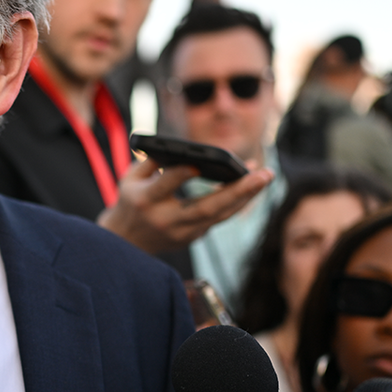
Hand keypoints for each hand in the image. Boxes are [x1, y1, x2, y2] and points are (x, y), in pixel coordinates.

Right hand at [96, 156, 273, 253]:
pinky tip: (250, 186)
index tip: (196, 164)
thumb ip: (150, 161)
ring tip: (265, 177)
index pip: (164, 187)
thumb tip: (180, 149)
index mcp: (144, 201)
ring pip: (219, 216)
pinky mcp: (193, 238)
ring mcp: (182, 233)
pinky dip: (235, 202)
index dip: (179, 176)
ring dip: (245, 197)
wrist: (126, 242)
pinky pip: (218, 219)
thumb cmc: (130, 201)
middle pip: (205, 208)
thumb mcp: (129, 178)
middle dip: (237, 191)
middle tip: (263, 174)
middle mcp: (166, 220)